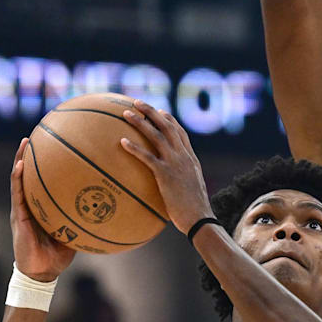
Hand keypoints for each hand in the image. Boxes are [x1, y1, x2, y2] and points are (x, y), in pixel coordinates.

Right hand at [9, 138, 75, 281]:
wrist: (42, 271)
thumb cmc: (59, 254)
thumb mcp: (76, 232)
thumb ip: (87, 219)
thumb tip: (111, 209)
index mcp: (44, 206)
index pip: (46, 180)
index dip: (49, 163)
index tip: (57, 144)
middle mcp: (32, 204)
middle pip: (32, 174)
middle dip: (34, 153)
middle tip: (41, 132)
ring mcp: (23, 208)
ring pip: (20, 179)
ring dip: (21, 159)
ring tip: (26, 141)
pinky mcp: (18, 216)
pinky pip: (18, 194)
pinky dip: (18, 178)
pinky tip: (20, 165)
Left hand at [119, 101, 214, 234]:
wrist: (200, 218)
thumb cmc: (195, 210)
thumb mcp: (192, 189)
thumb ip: (183, 180)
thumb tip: (174, 183)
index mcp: (191, 159)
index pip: (180, 133)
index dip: (170, 120)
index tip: (160, 111)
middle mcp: (184, 156)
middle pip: (167, 126)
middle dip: (151, 112)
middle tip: (137, 103)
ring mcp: (175, 163)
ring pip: (156, 136)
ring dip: (140, 122)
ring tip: (125, 114)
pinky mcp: (165, 174)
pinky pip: (147, 157)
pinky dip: (134, 148)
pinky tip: (122, 142)